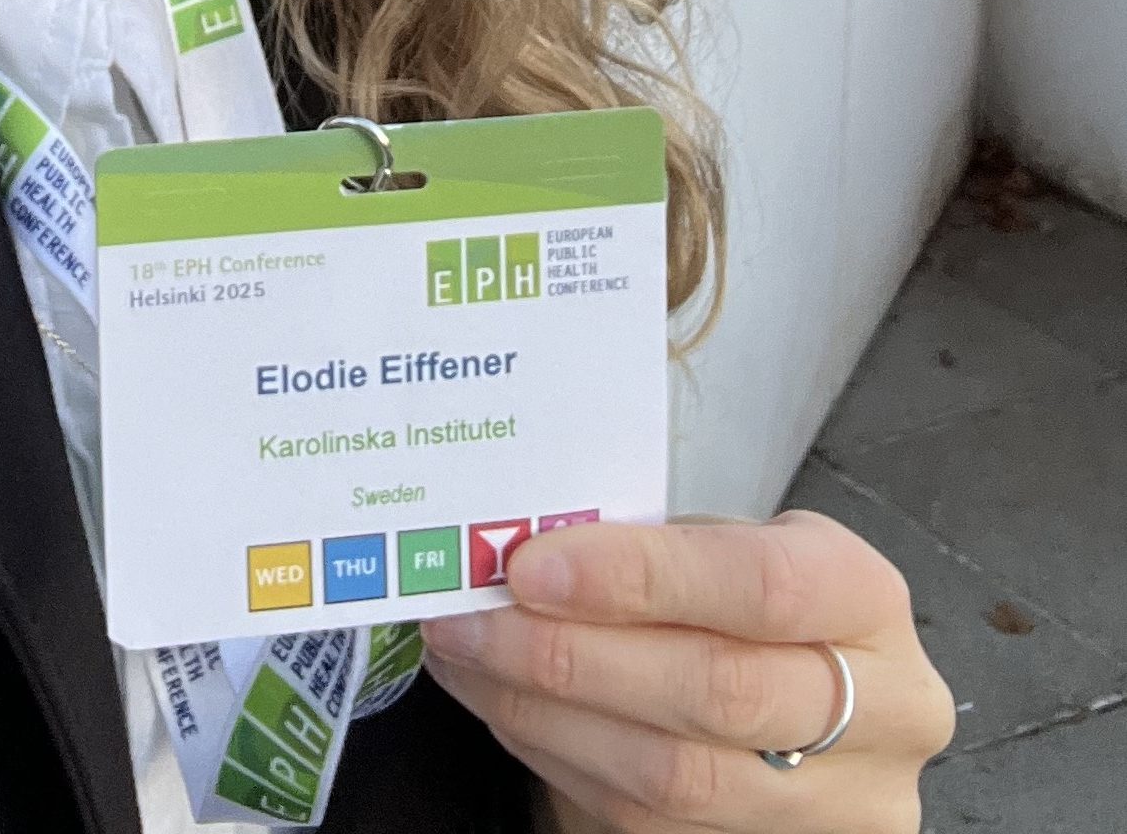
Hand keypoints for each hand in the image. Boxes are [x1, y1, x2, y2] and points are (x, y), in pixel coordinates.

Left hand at [418, 511, 953, 830]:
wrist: (806, 693)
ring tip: (468, 660)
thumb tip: (518, 551)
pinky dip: (563, 762)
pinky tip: (507, 710)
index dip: (642, 578)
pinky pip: (652, 827)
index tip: (533, 566)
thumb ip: (651, 551)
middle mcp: (883, 711)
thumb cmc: (746, 601)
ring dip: (546, 717)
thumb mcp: (728, 547)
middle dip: (571, 656)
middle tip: (471, 619)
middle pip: (716, 695)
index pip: (761, 586)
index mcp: (864, 597)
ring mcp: (846, 806)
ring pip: (677, 780)